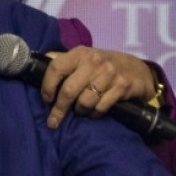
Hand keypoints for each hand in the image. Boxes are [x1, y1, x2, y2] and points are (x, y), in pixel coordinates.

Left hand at [40, 46, 155, 128]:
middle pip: (69, 90)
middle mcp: (94, 61)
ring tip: (80, 110)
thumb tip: (38, 66)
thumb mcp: (84, 58)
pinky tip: (94, 112)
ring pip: (85, 101)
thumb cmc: (102, 66)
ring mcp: (110, 73)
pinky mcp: (122, 86)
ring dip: (80, 111)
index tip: (46, 99)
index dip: (47, 86)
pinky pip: (101, 107)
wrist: (137, 69)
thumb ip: (64, 62)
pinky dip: (94, 114)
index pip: (56, 68)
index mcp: (80, 53)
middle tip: (54, 121)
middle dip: (59, 109)